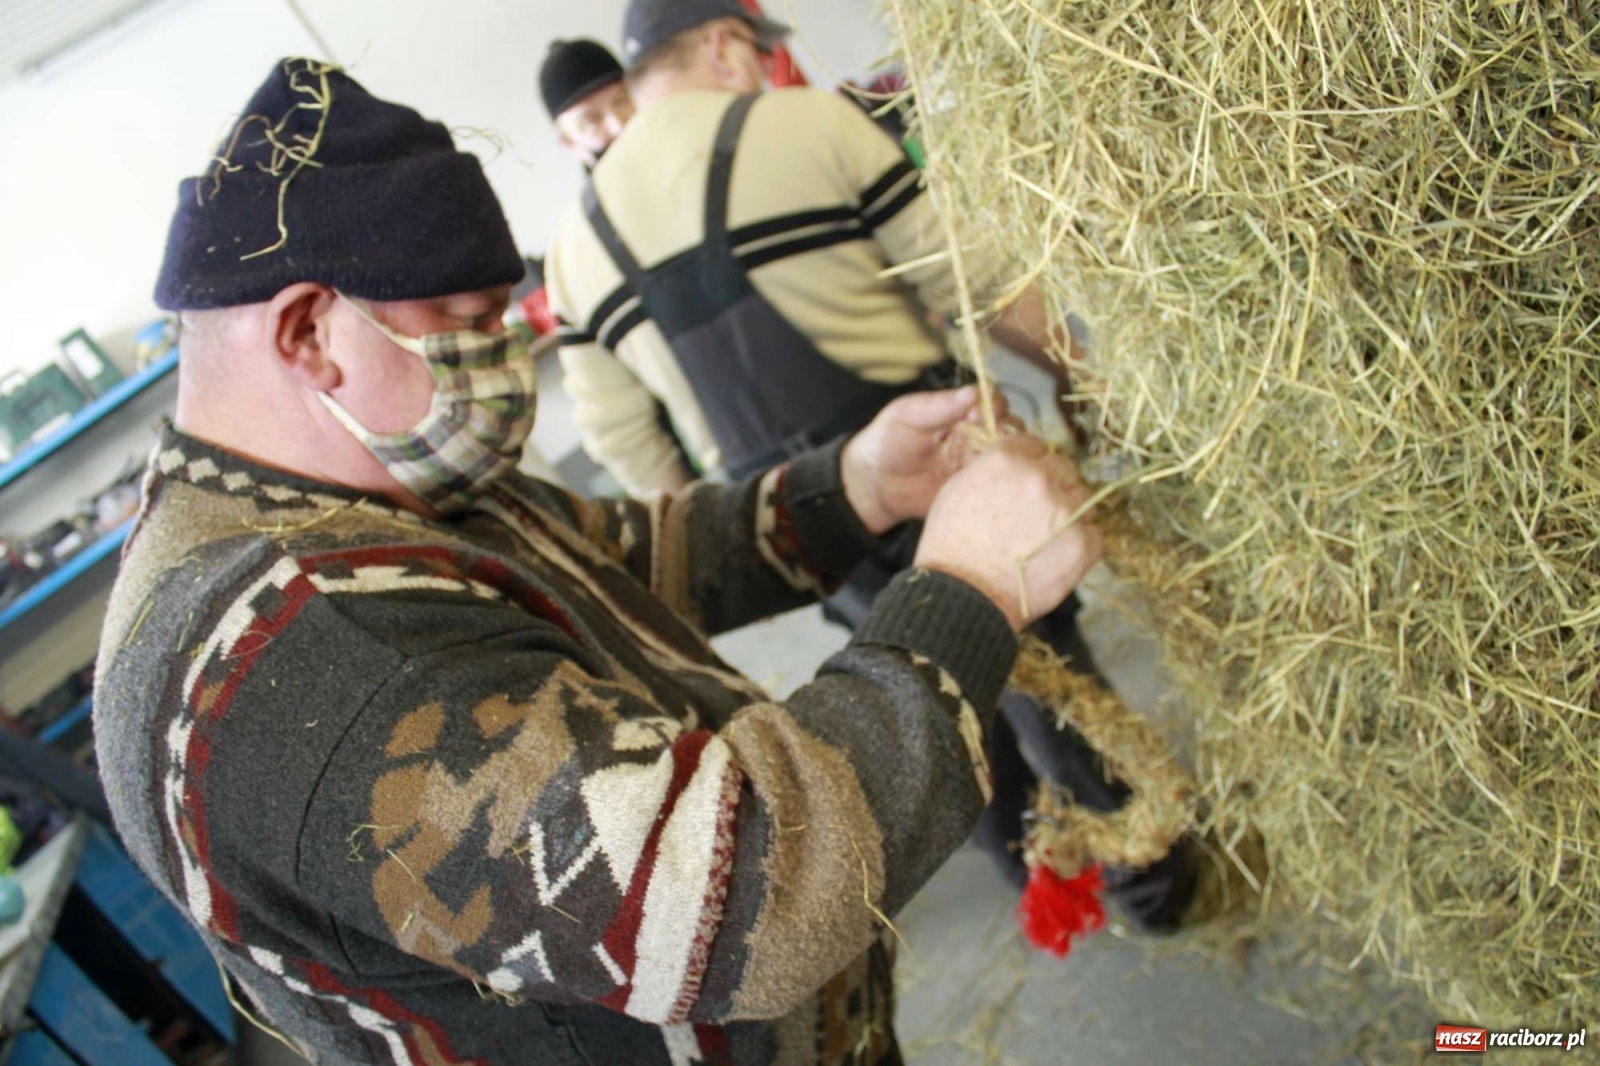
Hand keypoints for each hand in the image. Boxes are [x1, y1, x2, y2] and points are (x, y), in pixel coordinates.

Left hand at [841, 386, 998, 535]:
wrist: (873, 485)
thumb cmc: (886, 442)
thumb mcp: (906, 415)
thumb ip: (938, 405)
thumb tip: (974, 391)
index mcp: (959, 412)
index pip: (991, 400)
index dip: (992, 404)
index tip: (977, 414)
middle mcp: (974, 434)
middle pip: (1009, 426)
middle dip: (1005, 429)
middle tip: (987, 438)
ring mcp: (976, 462)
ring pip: (1009, 454)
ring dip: (1007, 454)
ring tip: (986, 460)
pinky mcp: (974, 487)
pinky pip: (998, 481)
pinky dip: (1001, 478)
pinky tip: (987, 480)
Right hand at [914, 434, 1101, 630]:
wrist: (964, 595)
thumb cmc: (951, 547)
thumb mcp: (956, 489)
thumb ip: (988, 468)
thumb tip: (1011, 464)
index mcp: (1007, 460)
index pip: (1034, 444)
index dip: (1028, 462)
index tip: (1024, 481)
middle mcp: (1040, 478)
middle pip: (1063, 467)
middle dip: (1053, 484)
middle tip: (1037, 511)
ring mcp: (1065, 511)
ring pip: (1082, 499)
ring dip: (1069, 512)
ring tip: (1047, 538)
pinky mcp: (1083, 544)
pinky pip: (1093, 534)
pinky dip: (1079, 543)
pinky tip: (1056, 555)